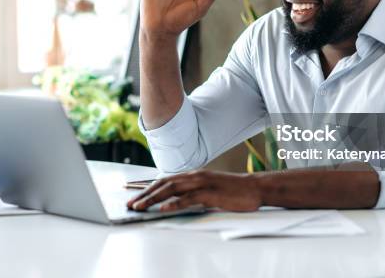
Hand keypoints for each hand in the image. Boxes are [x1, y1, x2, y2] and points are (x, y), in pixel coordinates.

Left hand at [127, 170, 261, 211]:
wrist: (254, 187)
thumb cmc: (233, 190)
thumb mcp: (209, 188)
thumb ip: (193, 191)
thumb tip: (176, 200)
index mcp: (193, 175)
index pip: (165, 180)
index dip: (147, 187)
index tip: (133, 195)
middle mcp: (194, 176)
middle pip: (164, 184)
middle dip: (144, 194)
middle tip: (130, 204)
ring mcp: (202, 183)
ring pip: (171, 190)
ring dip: (153, 199)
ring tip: (140, 207)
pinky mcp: (210, 194)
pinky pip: (188, 199)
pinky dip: (173, 204)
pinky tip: (163, 209)